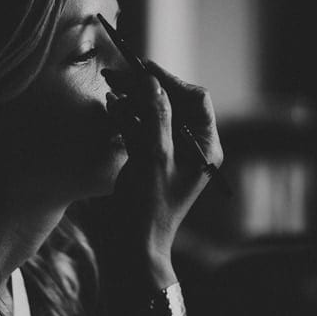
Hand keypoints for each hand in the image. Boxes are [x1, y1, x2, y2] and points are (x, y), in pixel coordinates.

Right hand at [102, 61, 222, 287]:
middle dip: (146, 89)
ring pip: (154, 115)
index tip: (144, 69)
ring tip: (111, 87)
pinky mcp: (150, 161)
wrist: (133, 246)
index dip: (170, 81)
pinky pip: (141, 130)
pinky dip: (127, 117)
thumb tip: (153, 81)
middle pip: (172, 104)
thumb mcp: (155, 155)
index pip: (195, 100)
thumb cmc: (150, 206)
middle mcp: (191, 148)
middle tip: (117, 75)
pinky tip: (111, 106)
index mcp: (205, 147)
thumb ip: (156, 115)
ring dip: (133, 100)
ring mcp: (170, 154)